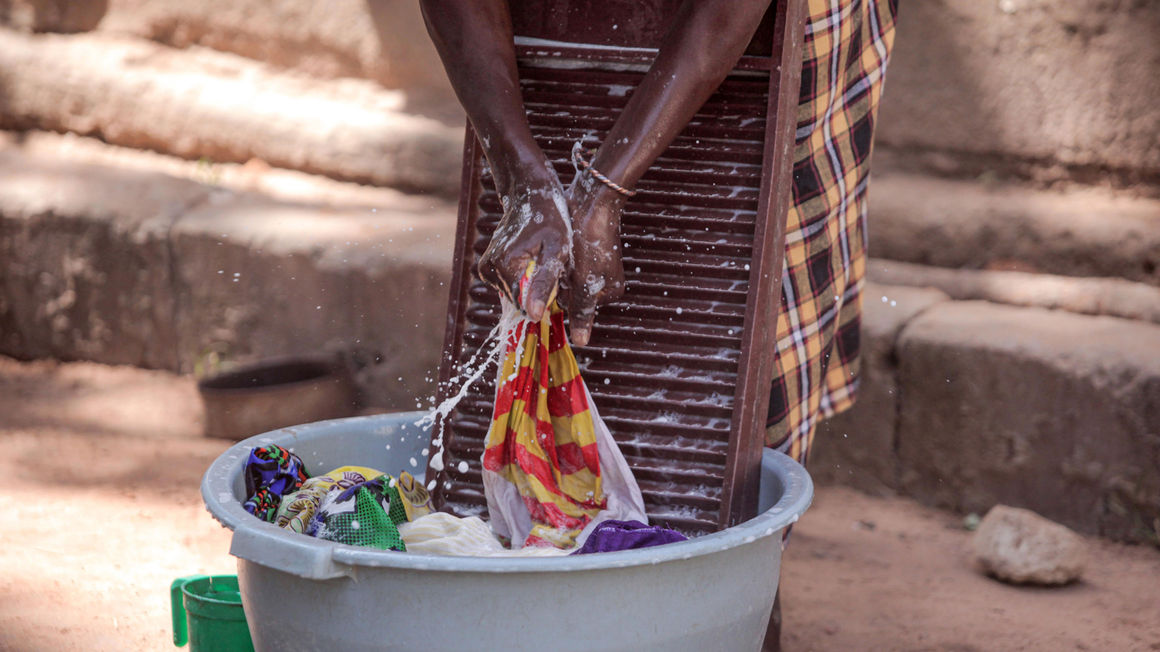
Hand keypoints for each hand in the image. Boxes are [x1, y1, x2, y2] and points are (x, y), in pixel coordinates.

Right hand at [477, 174, 570, 322]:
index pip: (524, 305)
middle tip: (550, 266)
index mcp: (505, 266)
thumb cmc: (550, 220)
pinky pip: (509, 285)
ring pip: (514, 293)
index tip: (556, 280)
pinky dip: (522, 278)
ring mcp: (486, 268)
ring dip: (530, 284)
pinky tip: (531, 260)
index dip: (544, 299)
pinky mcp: (487, 267)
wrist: (530, 196)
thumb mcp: (556, 250)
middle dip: (537, 291)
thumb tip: (534, 315)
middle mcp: (490, 269)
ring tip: (541, 260)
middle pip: (518, 300)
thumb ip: (544, 283)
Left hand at [563, 176, 628, 345]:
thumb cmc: (589, 242)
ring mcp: (595, 266)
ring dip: (560, 268)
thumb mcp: (584, 281)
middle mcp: (605, 281)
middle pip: (569, 293)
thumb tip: (582, 343)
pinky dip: (562, 256)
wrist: (592, 201)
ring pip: (565, 278)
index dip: (564, 293)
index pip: (574, 306)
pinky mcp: (585, 251)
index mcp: (609, 292)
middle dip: (562, 280)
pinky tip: (564, 243)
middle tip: (565, 262)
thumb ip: (582, 310)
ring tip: (566, 250)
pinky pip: (567, 263)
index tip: (566, 276)